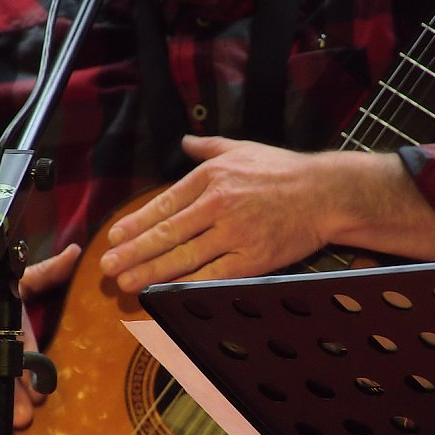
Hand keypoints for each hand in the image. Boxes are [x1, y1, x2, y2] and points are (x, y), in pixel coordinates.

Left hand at [100, 135, 434, 292]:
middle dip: (133, 252)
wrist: (326, 193)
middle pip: (166, 234)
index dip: (135, 223)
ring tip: (126, 282)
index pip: (163, 204)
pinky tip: (165, 292)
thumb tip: (184, 142)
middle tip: (108, 266)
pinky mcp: (252, 258)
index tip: (114, 237)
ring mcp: (234, 233)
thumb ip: (208, 146)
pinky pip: (212, 275)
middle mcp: (218, 204)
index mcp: (211, 177)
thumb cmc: (284, 171)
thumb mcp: (243, 148)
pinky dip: (186, 285)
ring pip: (183, 257)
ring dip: (150, 272)